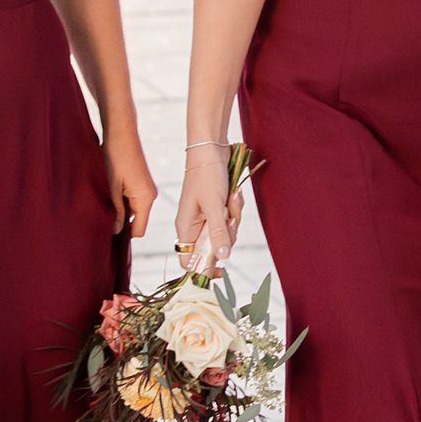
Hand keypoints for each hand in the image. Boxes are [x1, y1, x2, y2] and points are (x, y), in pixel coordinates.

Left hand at [105, 133, 157, 239]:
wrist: (121, 132)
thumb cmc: (115, 157)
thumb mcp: (111, 188)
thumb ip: (116, 211)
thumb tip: (116, 231)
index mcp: (145, 199)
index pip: (138, 230)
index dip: (123, 235)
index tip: (106, 232)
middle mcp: (150, 195)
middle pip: (136, 221)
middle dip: (120, 222)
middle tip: (100, 216)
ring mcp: (146, 188)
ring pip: (133, 210)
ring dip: (119, 209)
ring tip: (103, 199)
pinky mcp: (141, 182)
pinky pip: (132, 199)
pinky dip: (120, 200)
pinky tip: (108, 190)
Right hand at [174, 141, 241, 272]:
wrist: (212, 149)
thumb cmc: (207, 175)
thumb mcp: (214, 206)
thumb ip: (218, 233)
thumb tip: (222, 258)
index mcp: (185, 228)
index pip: (189, 260)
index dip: (202, 269)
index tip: (220, 272)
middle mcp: (194, 226)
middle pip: (214, 249)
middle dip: (227, 235)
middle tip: (228, 216)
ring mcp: (206, 218)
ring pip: (226, 234)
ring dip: (233, 218)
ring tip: (231, 199)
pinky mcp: (218, 209)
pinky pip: (230, 220)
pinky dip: (235, 209)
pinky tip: (233, 195)